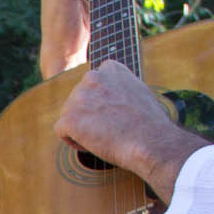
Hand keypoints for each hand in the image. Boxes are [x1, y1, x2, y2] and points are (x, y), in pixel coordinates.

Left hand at [54, 63, 204, 194]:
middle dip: (88, 115)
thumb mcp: (139, 92)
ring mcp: (80, 96)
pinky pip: (61, 130)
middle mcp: (93, 77)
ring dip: (81, 128)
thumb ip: (120, 87)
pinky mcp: (71, 118)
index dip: (100, 102)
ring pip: (69, 115)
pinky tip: (91, 145)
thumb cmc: (150, 124)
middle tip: (109, 130)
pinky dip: (72, 140)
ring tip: (103, 138)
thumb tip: (109, 96)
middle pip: (78, 99)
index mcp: (110, 68)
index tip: (114, 115)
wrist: (151, 142)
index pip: (93, 84)